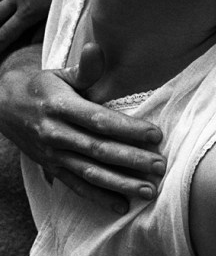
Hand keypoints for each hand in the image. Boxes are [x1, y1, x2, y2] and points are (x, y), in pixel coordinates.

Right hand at [0, 42, 165, 212]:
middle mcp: (56, 134)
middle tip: (160, 166)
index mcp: (61, 107)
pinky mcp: (52, 170)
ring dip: (121, 184)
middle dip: (132, 160)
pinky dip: (99, 198)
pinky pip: (78, 187)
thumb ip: (84, 68)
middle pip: (99, 150)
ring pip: (91, 173)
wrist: (3, 108)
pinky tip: (122, 207)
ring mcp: (53, 156)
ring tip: (148, 191)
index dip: (128, 129)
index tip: (155, 135)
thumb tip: (97, 47)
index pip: (99, 120)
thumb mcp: (60, 74)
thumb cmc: (42, 88)